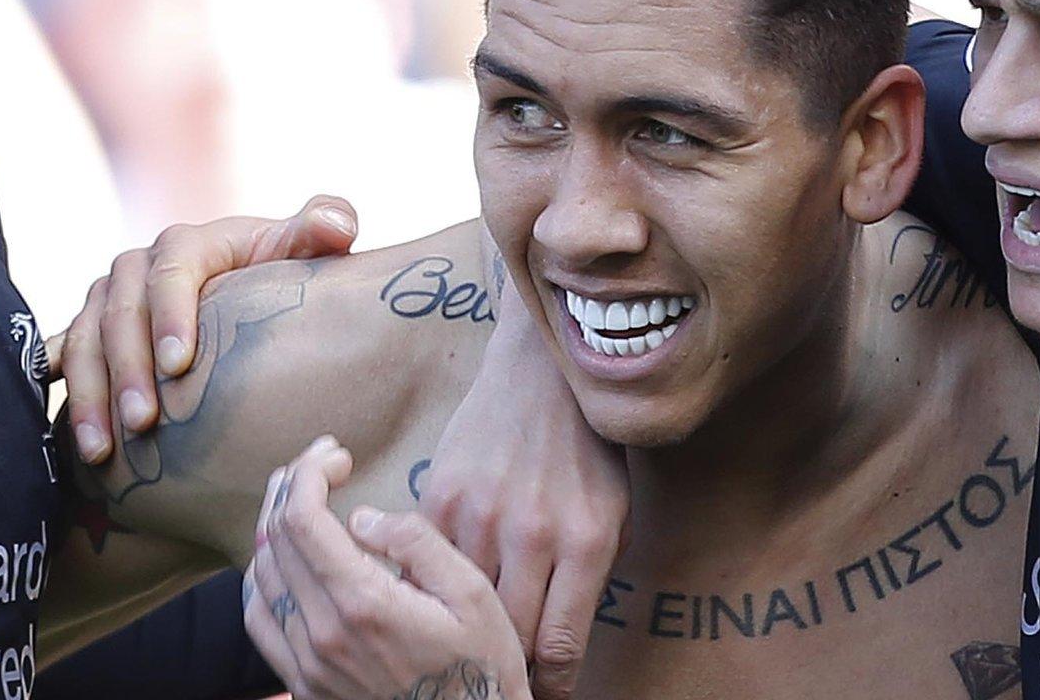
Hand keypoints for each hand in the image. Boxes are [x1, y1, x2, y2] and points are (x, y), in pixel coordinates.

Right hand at [58, 195, 358, 464]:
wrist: (245, 285)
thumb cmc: (280, 267)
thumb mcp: (303, 244)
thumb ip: (325, 225)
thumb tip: (336, 226)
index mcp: (188, 244)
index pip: (171, 275)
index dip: (171, 318)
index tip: (180, 365)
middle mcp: (136, 267)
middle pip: (121, 317)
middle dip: (128, 372)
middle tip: (144, 423)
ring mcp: (106, 299)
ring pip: (85, 344)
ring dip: (90, 398)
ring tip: (102, 450)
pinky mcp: (89, 330)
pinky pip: (65, 358)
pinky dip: (60, 392)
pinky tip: (58, 435)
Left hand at [246, 438, 531, 699]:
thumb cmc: (483, 666)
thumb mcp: (473, 594)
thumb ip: (417, 545)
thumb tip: (362, 518)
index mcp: (364, 605)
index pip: (303, 521)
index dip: (309, 474)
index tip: (336, 454)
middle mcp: (323, 635)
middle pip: (275, 542)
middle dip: (291, 488)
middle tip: (318, 463)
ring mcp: (307, 665)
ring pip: (259, 579)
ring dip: (272, 528)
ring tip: (297, 499)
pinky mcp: (304, 685)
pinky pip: (259, 623)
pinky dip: (262, 580)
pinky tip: (283, 560)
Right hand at [421, 264, 627, 699]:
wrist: (544, 372)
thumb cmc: (589, 449)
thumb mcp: (615, 513)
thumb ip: (590, 578)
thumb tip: (558, 650)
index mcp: (587, 541)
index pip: (558, 646)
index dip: (547, 685)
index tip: (539, 695)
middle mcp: (533, 533)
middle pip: (507, 638)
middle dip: (504, 668)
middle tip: (499, 679)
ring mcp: (481, 514)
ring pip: (459, 608)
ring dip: (462, 633)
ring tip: (465, 648)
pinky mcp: (439, 496)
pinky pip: (424, 566)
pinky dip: (428, 588)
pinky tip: (432, 598)